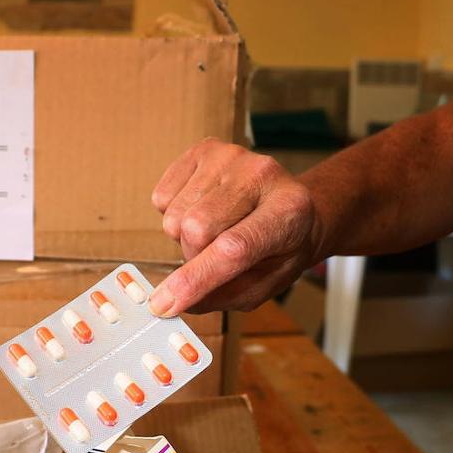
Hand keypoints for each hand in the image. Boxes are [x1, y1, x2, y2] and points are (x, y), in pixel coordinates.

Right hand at [148, 140, 317, 315]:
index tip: (164, 304)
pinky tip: (202, 210)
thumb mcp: (265, 284)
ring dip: (185, 237)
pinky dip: (174, 214)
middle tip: (212, 260)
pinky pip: (163, 197)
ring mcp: (231, 155)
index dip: (195, 279)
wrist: (288, 204)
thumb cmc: (280, 248)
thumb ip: (223, 296)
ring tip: (213, 232)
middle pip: (196, 228)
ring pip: (175, 216)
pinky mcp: (205, 149)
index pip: (233, 248)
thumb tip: (175, 302)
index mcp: (289, 211)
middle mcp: (262, 174)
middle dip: (193, 258)